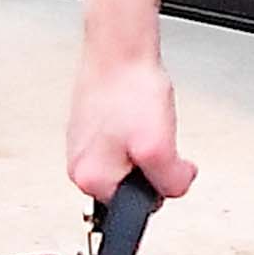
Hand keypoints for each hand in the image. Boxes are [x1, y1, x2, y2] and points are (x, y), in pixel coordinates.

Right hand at [69, 36, 196, 204]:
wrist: (120, 47)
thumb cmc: (130, 89)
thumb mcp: (159, 146)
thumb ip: (169, 181)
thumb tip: (174, 189)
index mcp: (89, 179)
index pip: (137, 207)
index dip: (159, 183)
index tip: (162, 159)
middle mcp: (79, 166)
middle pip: (133, 185)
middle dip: (151, 164)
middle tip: (153, 133)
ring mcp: (83, 145)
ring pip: (131, 162)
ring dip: (145, 145)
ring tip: (144, 119)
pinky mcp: (91, 127)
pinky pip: (124, 142)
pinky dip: (137, 130)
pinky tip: (137, 112)